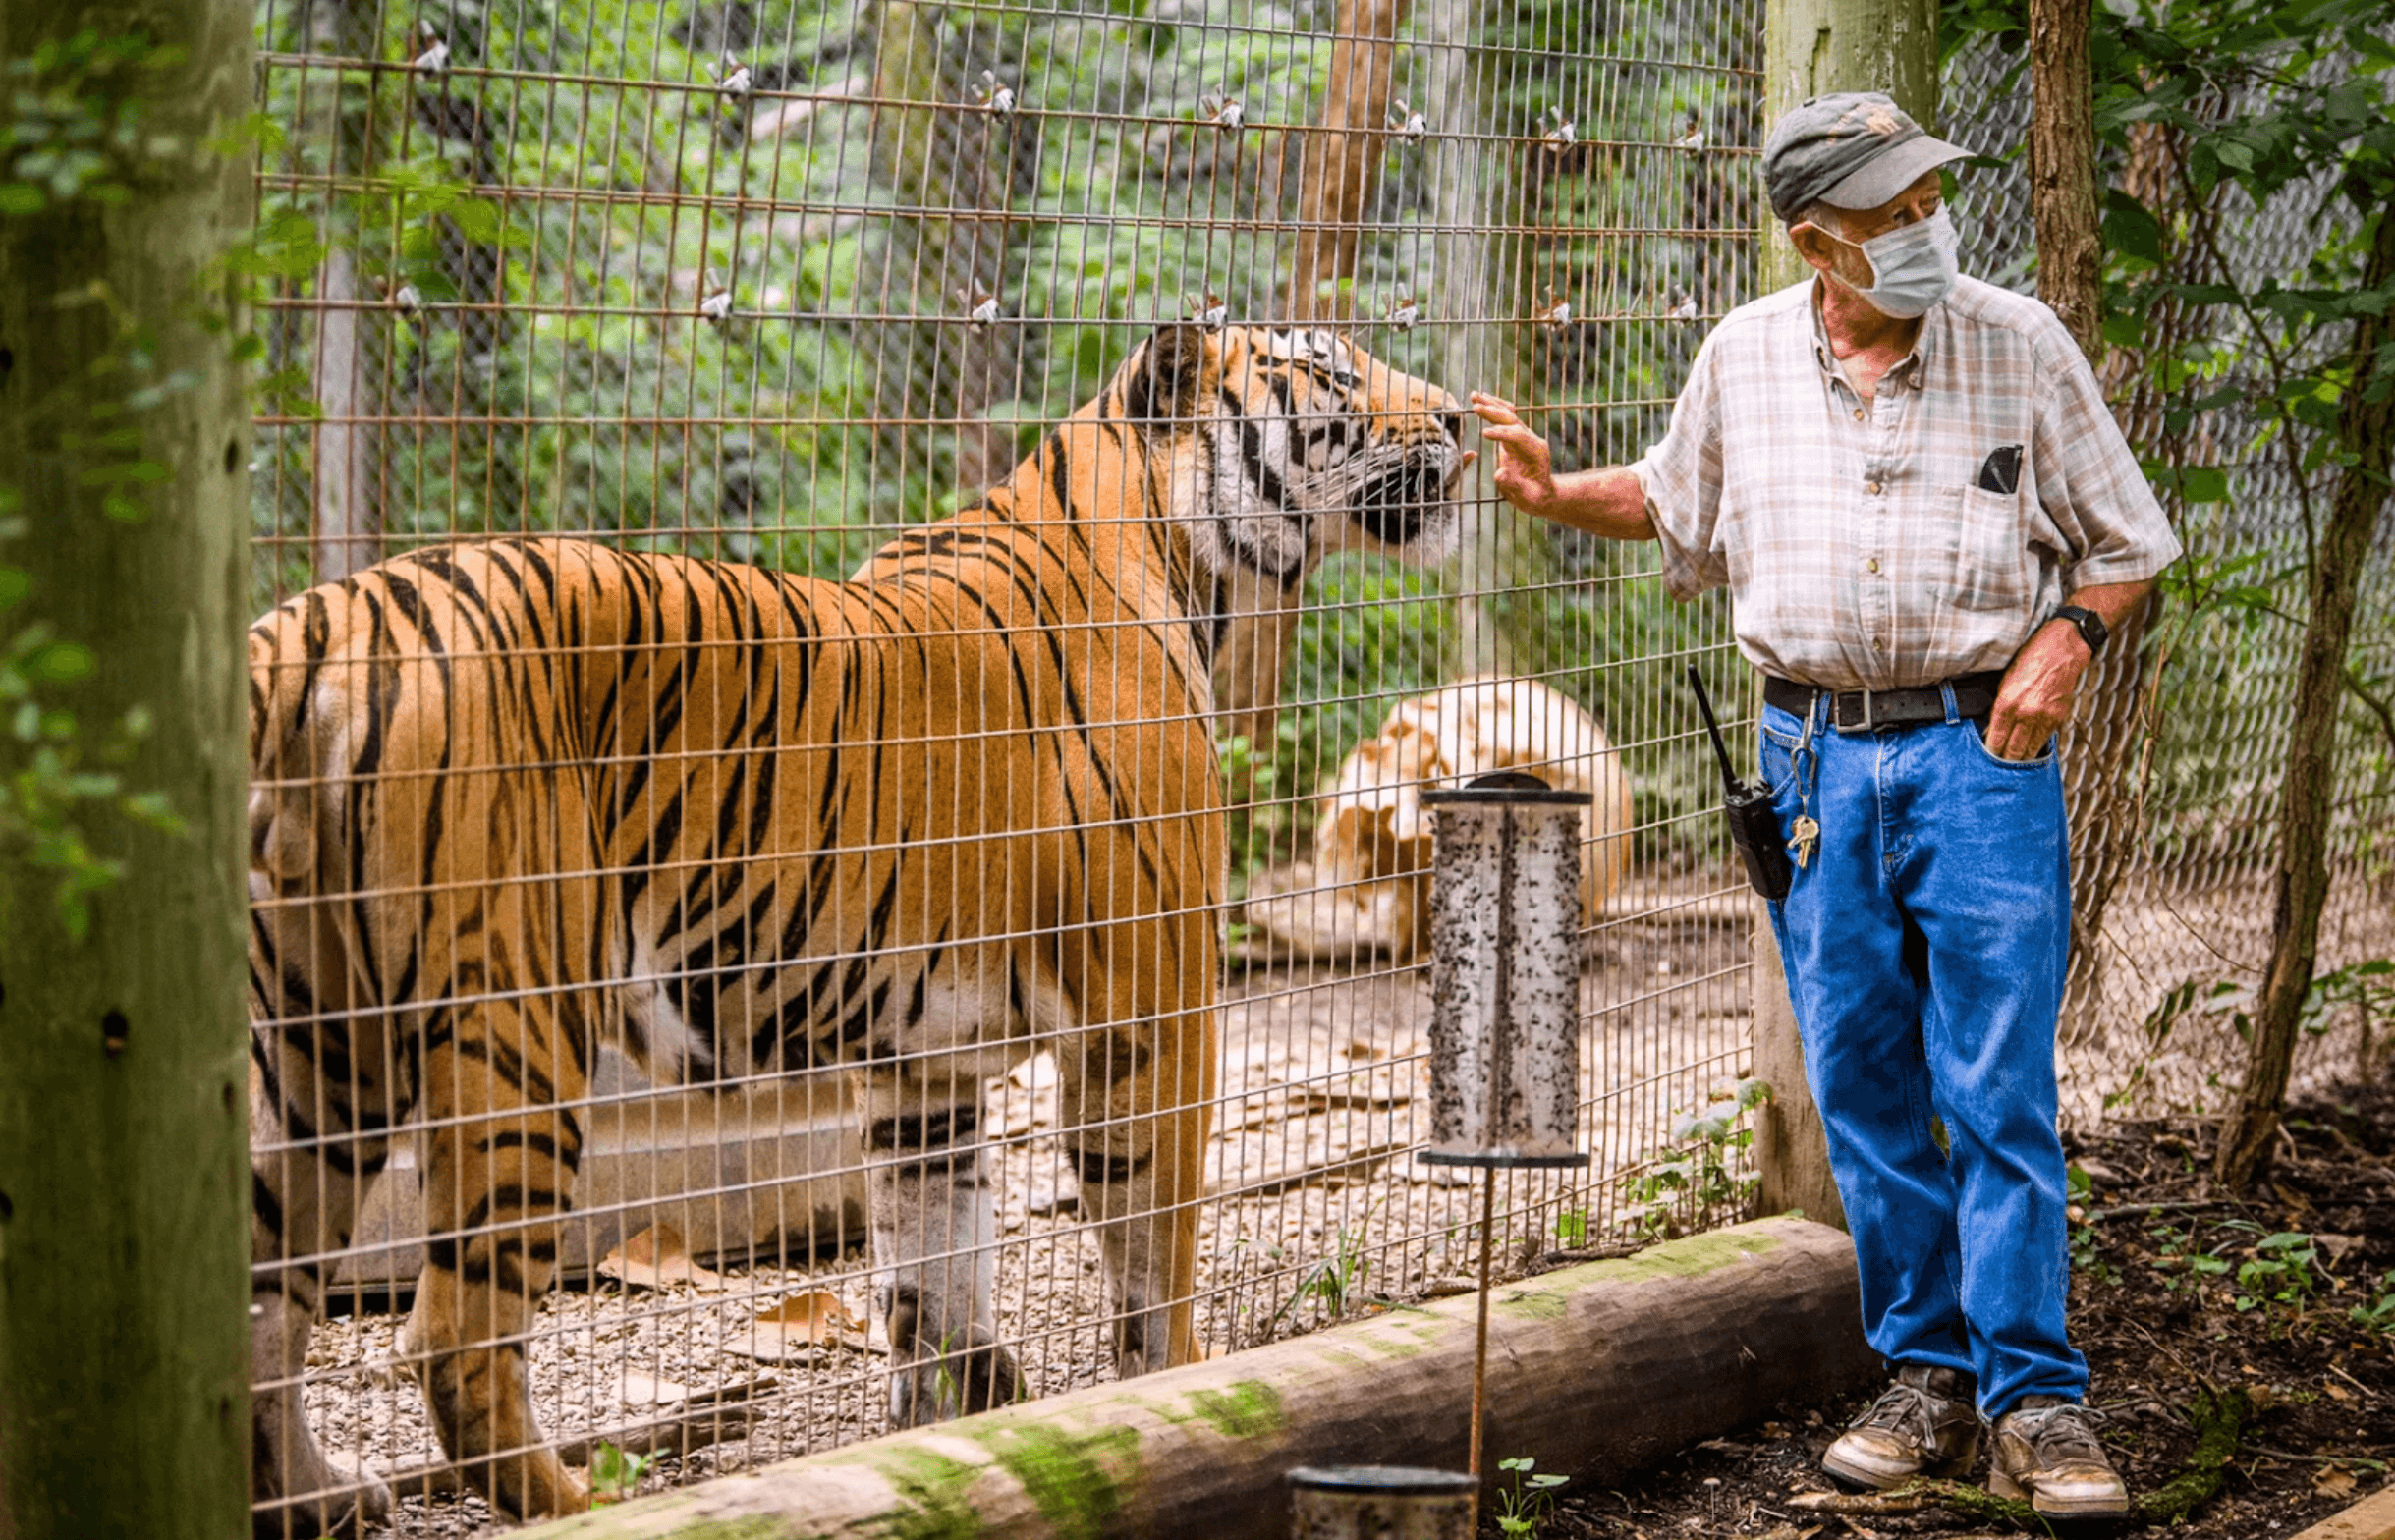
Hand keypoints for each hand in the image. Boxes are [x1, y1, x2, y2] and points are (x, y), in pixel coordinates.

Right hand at [1468, 392, 1556, 513]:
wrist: (1543, 494)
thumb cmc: (1534, 498)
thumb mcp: (1526, 498)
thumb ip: (1514, 486)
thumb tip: (1499, 474)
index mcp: (1536, 451)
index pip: (1518, 436)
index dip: (1502, 434)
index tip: (1484, 434)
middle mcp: (1531, 439)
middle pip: (1513, 420)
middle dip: (1494, 413)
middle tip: (1475, 407)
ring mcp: (1523, 436)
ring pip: (1508, 414)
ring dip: (1491, 404)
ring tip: (1474, 395)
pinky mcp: (1515, 436)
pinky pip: (1505, 418)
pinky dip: (1494, 407)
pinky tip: (1482, 398)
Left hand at [1984, 620, 2090, 759]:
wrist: (2061, 649)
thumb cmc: (2029, 660)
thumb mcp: (2004, 681)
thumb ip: (1998, 707)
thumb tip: (1992, 729)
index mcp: (2006, 703)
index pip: (1995, 739)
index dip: (1991, 753)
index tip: (1986, 762)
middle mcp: (2025, 713)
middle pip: (2013, 750)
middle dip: (2004, 762)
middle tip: (1997, 771)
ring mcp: (2043, 716)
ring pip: (2030, 749)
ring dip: (2021, 758)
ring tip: (2013, 767)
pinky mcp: (2058, 716)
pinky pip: (2044, 739)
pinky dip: (2036, 747)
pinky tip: (2030, 752)